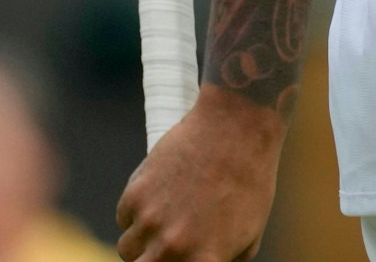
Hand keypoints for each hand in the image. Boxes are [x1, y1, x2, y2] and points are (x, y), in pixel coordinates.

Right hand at [116, 86, 284, 261]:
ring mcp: (151, 221)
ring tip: (165, 216)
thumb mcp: (250, 231)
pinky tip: (161, 191)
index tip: (177, 256)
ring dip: (142, 239)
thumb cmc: (250, 179)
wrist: (236, 126)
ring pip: (128, 249)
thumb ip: (225, 260)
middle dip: (152, 260)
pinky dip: (137, 210)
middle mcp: (172, 248)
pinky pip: (125, 217)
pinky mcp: (135, 194)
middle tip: (164, 245)